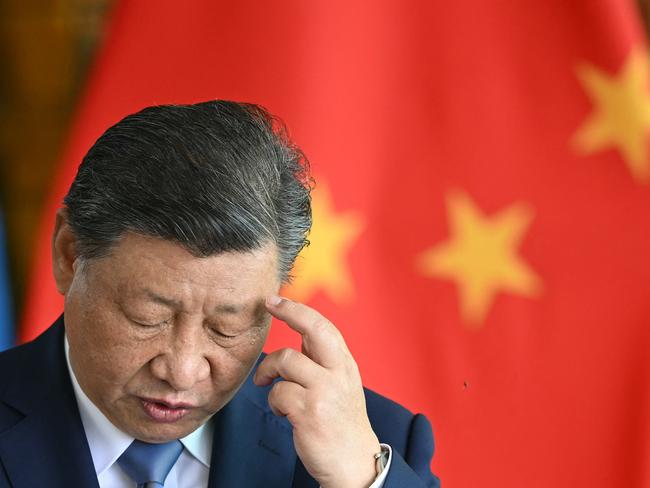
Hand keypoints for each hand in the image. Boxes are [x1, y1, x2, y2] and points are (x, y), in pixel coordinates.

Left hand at [253, 296, 380, 487]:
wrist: (354, 463)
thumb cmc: (340, 423)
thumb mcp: (339, 385)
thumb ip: (322, 360)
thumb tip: (301, 332)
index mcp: (344, 364)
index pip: (323, 326)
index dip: (298, 309)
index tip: (276, 300)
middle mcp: (338, 373)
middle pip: (313, 329)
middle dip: (289, 312)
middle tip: (268, 305)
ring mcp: (325, 391)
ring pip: (285, 361)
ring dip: (268, 373)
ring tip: (269, 388)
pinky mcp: (310, 412)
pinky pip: (277, 393)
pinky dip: (273, 401)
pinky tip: (282, 412)